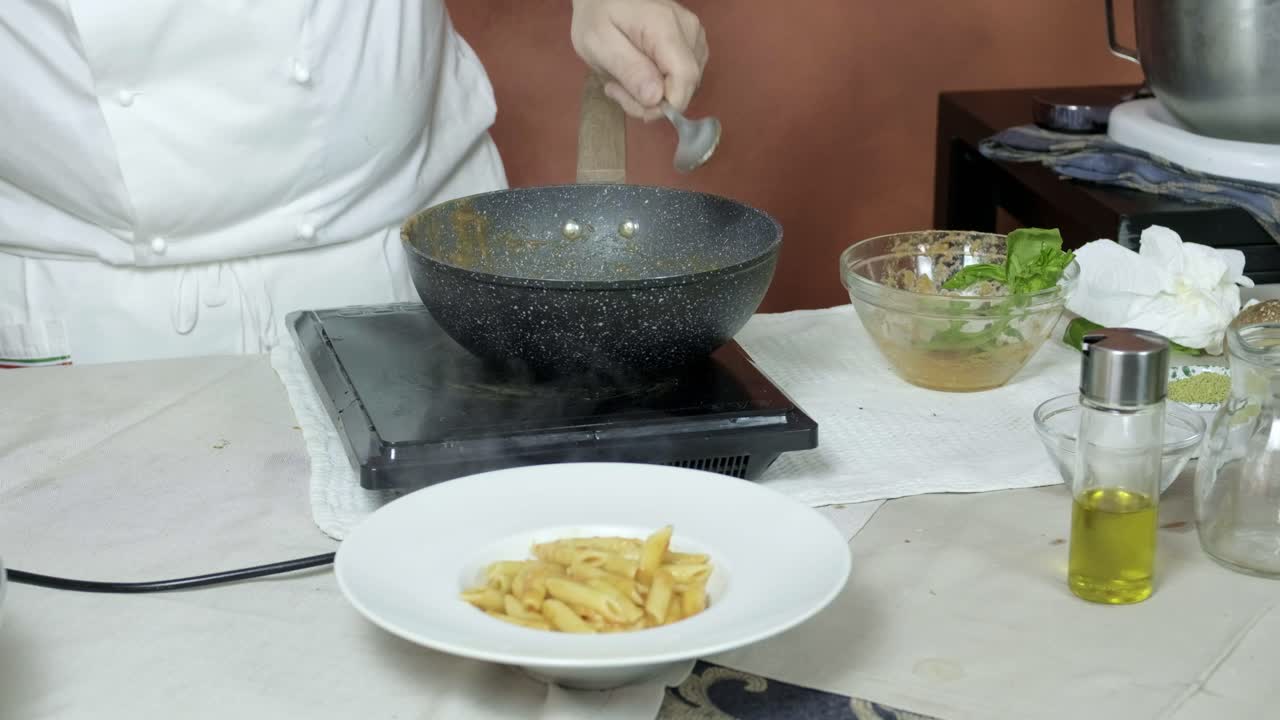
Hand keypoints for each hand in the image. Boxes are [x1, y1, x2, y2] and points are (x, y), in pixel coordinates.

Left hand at [570, 0, 707, 119]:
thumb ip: (628, 69)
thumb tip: (656, 98)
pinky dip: (663, 84)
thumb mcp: (598, 43)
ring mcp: (693, 34)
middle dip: (653, 102)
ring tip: (625, 79)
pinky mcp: (692, 40)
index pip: (684, 81)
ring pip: (687, 85)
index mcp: (666, 28)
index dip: (662, 105)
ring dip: (656, 95)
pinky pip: (684, 77)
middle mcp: (689, 30)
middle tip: (618, 89)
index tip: (629, 101)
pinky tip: (641, 73)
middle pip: (687, 86)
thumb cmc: (596, 14)